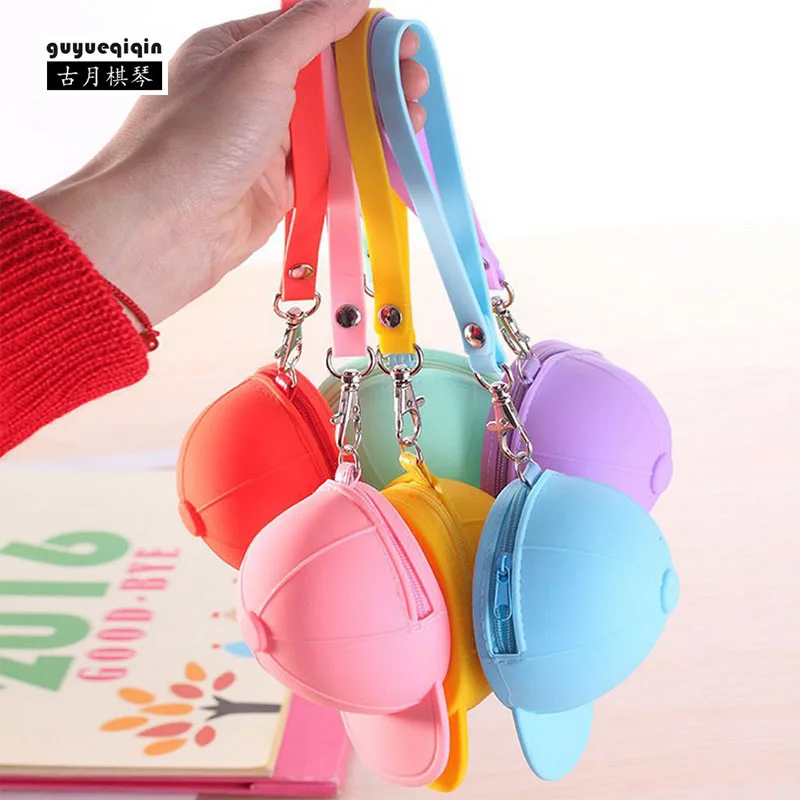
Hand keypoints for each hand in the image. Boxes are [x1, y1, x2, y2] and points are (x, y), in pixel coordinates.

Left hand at [32, 0, 428, 324]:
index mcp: (239, 50)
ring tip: (414, 117)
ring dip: (377, 121)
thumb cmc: (201, 134)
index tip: (401, 40)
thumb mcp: (258, 61)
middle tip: (415, 83)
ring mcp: (271, 143)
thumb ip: (311, 29)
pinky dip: (363, 159)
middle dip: (376, 79)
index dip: (359, 33)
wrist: (169, 226)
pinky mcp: (284, 188)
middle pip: (330, 79)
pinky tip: (394, 152)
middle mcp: (255, 94)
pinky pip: (331, 167)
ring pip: (335, 126)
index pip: (310, 31)